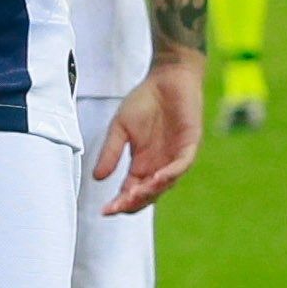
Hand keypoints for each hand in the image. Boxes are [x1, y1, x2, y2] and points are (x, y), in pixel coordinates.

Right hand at [93, 49, 205, 214]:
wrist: (167, 77)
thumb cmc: (144, 100)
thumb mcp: (120, 128)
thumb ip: (111, 152)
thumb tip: (97, 178)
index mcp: (142, 165)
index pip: (130, 192)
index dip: (119, 203)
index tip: (104, 210)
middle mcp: (159, 166)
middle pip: (148, 195)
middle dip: (133, 203)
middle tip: (118, 207)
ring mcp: (175, 158)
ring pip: (165, 184)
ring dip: (150, 192)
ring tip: (134, 196)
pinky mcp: (189, 145)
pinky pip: (181, 165)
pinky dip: (170, 174)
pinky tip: (157, 178)